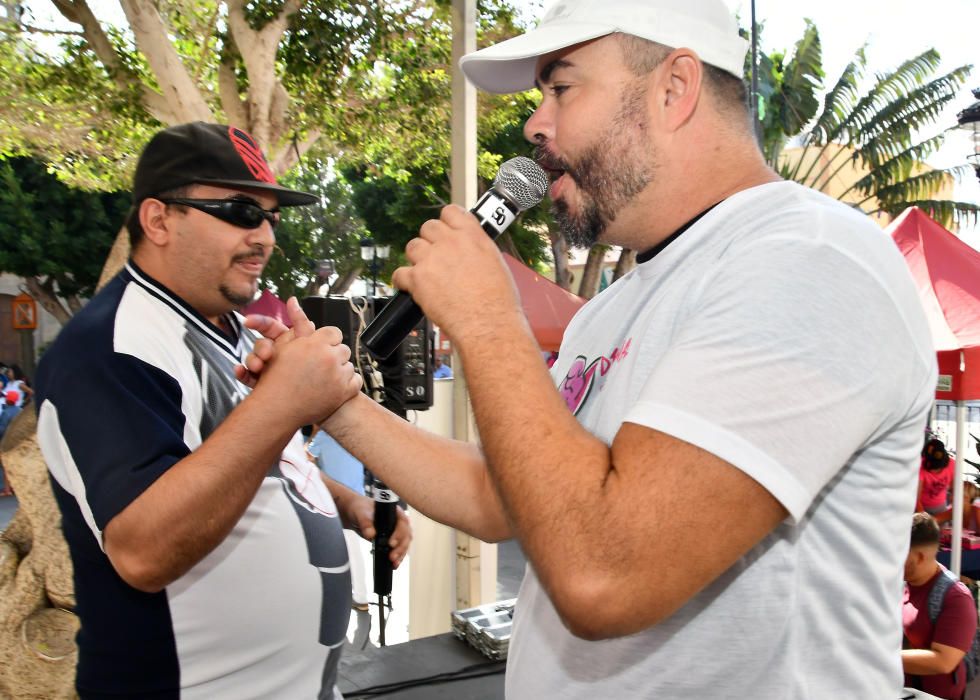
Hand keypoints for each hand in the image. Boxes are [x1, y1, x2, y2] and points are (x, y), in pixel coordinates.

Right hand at [235, 297, 309, 387]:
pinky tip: (240, 373)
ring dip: (252, 361)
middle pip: (261, 343)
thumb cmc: (309, 370)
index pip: (270, 327)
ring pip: (253, 359)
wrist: (302, 401)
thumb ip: (300, 323)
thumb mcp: (305, 343)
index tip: (247, 321)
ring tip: (257, 367)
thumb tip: (292, 299)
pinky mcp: (261, 383)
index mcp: (286, 341)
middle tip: (266, 355)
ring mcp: (267, 369)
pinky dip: (243, 374)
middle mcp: (276, 353)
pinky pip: (248, 376)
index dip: (259, 322)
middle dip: (260, 347)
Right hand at [244, 299, 361, 425]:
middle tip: (320, 366)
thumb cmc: (276, 377)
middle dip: (333, 356)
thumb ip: (295, 322)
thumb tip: (293, 300)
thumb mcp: (283, 346)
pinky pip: (356, 381)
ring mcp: (339, 376)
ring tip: (323, 378)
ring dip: (339, 370)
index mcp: (316, 343)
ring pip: (349, 365)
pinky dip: (347, 384)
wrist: (276, 409)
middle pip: (343, 349)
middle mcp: (330, 357)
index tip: (319, 350)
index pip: (334, 333)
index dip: (325, 342)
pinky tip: (333, 387)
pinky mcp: (344, 393)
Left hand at [345, 495, 412, 567]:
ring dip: (401, 554)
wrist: (357, 514)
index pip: (402, 523)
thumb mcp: (361, 514)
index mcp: (395, 512)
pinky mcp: (393, 539)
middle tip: (392, 556)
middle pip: (406, 535)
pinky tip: (394, 564)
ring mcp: (397, 531)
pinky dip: (398, 556)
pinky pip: (399, 548)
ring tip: (394, 563)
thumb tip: (371, 534)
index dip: (399, 534)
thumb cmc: (361, 509)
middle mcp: (399, 521)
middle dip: (400, 547)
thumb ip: (365, 523)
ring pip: (405, 543)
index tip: (391, 543)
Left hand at [391, 205, 525, 342]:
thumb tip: (470, 251)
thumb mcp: (496, 263)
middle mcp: (450, 243)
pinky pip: (399, 273)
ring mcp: (431, 259)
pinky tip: (409, 287)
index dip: (446, 222)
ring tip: (425, 273)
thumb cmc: (498, 302)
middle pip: (428, 227)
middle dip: (430, 240)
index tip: (446, 231)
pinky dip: (402, 281)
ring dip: (417, 258)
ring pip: (412, 246)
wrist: (488, 324)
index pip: (451, 212)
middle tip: (436, 256)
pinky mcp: (417, 280)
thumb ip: (477, 249)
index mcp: (472, 236)